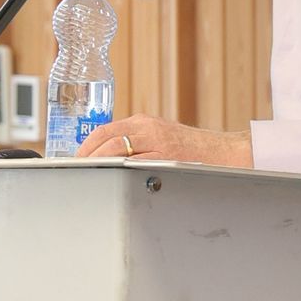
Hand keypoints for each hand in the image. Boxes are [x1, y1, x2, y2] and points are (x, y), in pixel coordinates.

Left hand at [76, 114, 252, 168]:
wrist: (224, 153)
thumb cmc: (193, 149)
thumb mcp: (161, 137)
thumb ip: (137, 142)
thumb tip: (107, 157)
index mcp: (144, 122)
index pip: (105, 129)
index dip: (86, 144)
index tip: (76, 158)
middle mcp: (148, 128)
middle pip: (106, 137)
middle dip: (86, 154)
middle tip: (76, 169)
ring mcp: (157, 142)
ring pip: (117, 149)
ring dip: (98, 162)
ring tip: (88, 174)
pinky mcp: (167, 155)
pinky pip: (136, 162)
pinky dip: (119, 168)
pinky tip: (111, 178)